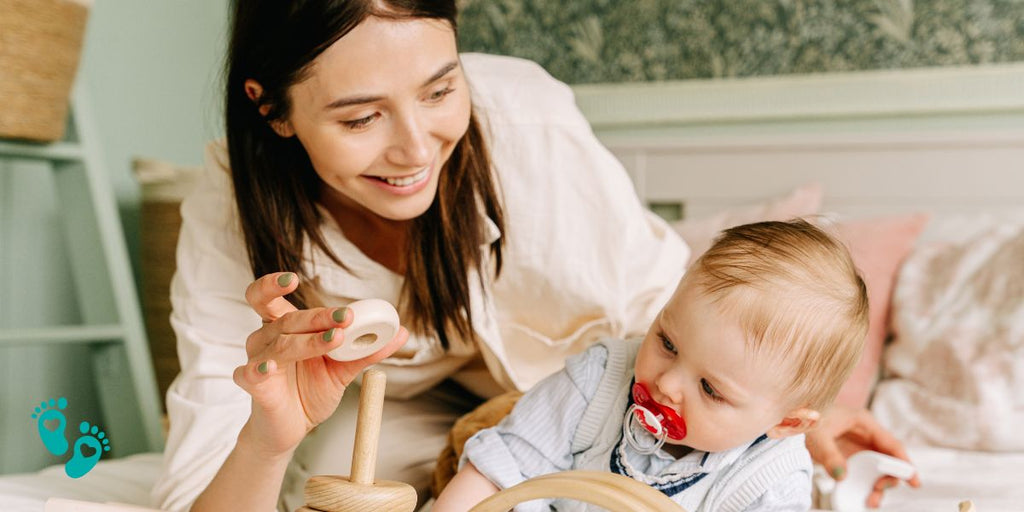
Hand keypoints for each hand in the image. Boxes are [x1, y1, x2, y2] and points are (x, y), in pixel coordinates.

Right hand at [232, 272, 407, 457]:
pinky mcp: (254, 387)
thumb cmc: (311, 391)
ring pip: (280, 344)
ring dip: (309, 341)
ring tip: (335, 340)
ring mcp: (257, 361)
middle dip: (319, 316)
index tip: (293, 278)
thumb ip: (368, 349)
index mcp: (284, 328)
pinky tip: (271, 367)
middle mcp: (266, 339)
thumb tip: (402, 331)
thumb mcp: (344, 368)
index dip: (273, 284)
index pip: (268, 297)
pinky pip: (252, 373)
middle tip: (347, 317)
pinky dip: (261, 369)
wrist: (294, 427)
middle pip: (287, 319)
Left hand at [805, 405, 920, 507]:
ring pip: (876, 468)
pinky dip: (864, 484)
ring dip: (876, 485)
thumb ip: (829, 455)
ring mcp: (856, 446)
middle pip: (887, 460)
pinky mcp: (847, 456)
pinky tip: (861, 495)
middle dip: (887, 479)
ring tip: (869, 500)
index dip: (905, 463)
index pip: (892, 445)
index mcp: (863, 422)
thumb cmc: (804, 419)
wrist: (787, 418)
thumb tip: (842, 476)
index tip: (914, 481)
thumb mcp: (816, 436)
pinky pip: (862, 472)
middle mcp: (864, 434)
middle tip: (877, 493)